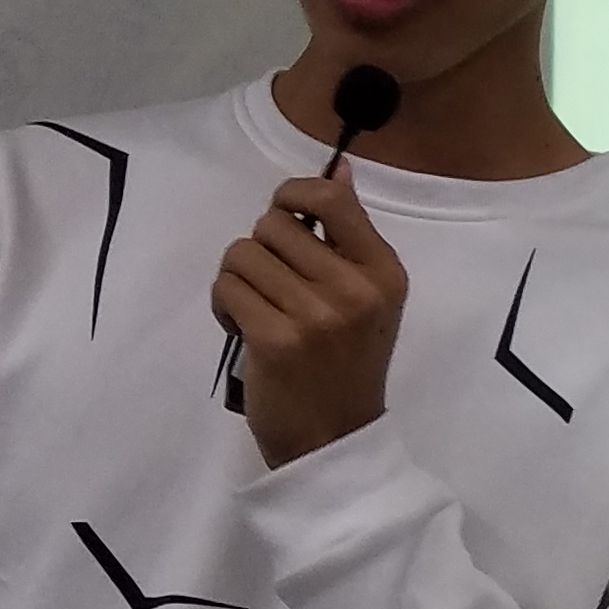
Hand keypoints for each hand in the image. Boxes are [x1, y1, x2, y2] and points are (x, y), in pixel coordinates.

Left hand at [213, 165, 409, 467]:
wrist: (333, 440)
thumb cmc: (347, 365)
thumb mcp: (367, 297)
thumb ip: (350, 234)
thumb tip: (337, 168)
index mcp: (384, 272)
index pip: (331, 199)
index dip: (293, 196)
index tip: (287, 220)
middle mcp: (355, 288)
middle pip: (273, 224)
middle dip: (261, 250)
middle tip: (274, 288)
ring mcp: (315, 315)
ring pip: (242, 254)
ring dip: (239, 280)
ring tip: (259, 311)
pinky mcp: (274, 338)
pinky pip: (226, 288)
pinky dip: (225, 306)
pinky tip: (245, 330)